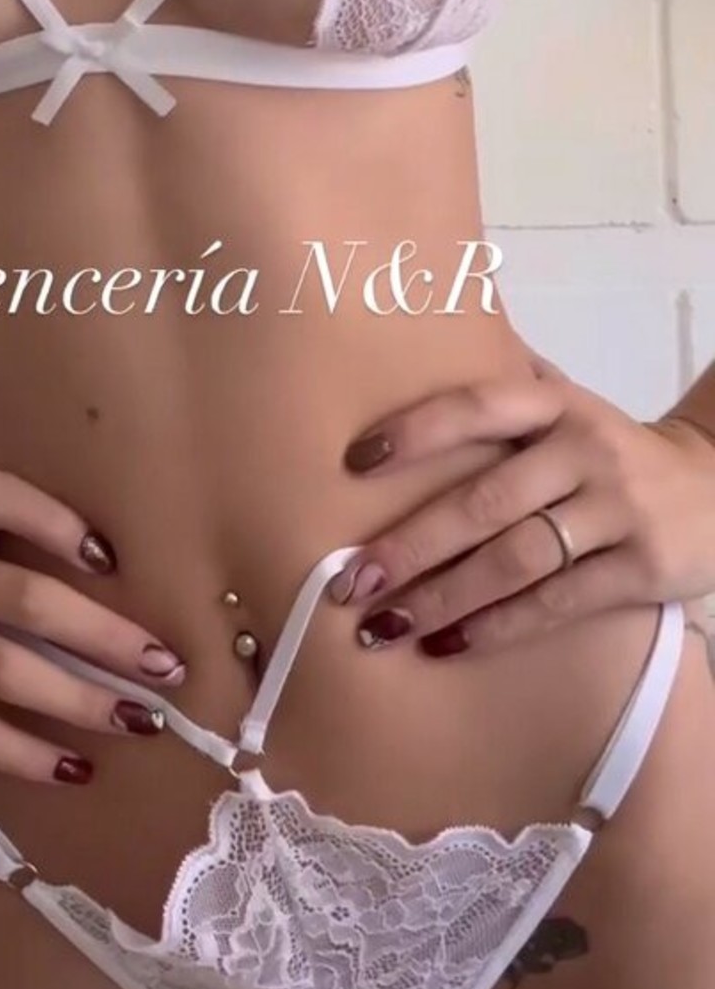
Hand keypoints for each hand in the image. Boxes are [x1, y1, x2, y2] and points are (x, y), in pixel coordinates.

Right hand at [0, 471, 184, 783]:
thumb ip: (9, 552)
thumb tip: (133, 583)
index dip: (49, 518)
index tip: (109, 555)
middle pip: (19, 596)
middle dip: (102, 633)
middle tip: (168, 664)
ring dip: (78, 698)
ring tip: (139, 721)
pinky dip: (24, 751)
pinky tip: (73, 768)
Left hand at [330, 358, 714, 654]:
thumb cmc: (610, 450)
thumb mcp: (568, 404)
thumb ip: (505, 385)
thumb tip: (418, 344)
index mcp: (555, 406)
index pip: (476, 407)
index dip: (415, 432)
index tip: (353, 461)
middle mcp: (583, 451)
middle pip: (483, 502)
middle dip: (409, 546)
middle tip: (348, 581)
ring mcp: (616, 511)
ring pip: (514, 560)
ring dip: (441, 597)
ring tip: (383, 625)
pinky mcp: (640, 568)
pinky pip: (556, 603)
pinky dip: (496, 627)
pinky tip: (446, 645)